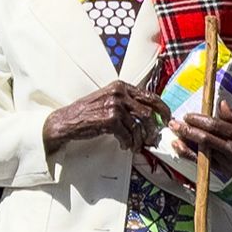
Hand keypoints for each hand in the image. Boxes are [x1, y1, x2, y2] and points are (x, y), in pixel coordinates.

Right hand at [42, 80, 170, 153]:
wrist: (66, 120)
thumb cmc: (86, 112)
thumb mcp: (107, 99)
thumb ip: (126, 102)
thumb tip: (148, 114)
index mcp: (120, 86)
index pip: (150, 96)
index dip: (162, 109)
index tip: (166, 119)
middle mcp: (119, 93)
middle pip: (149, 112)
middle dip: (154, 128)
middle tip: (153, 137)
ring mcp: (114, 106)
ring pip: (139, 126)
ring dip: (139, 140)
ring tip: (135, 145)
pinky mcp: (110, 120)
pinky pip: (127, 135)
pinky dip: (127, 143)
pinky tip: (123, 145)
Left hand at [169, 100, 231, 185]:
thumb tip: (220, 105)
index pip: (217, 126)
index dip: (200, 120)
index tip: (188, 116)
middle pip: (206, 139)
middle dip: (187, 131)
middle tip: (173, 123)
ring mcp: (229, 163)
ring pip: (203, 152)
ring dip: (186, 143)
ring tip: (173, 135)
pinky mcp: (226, 171)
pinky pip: (204, 162)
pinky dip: (191, 155)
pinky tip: (180, 149)